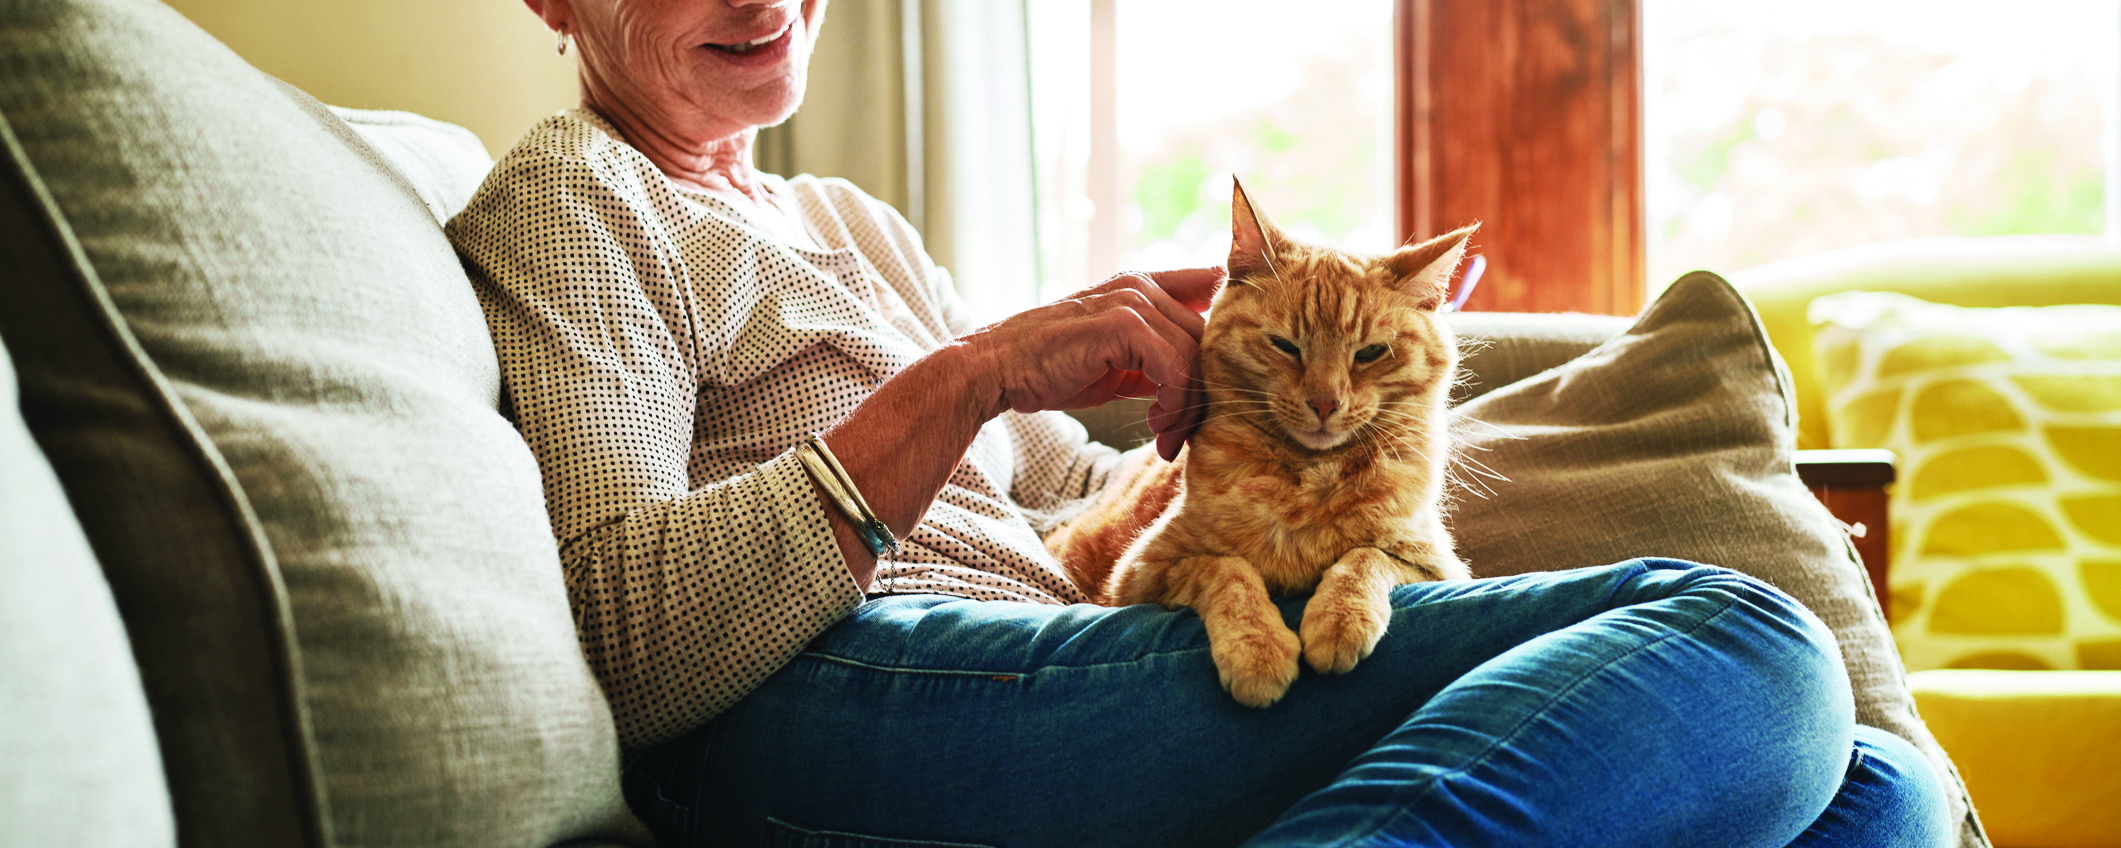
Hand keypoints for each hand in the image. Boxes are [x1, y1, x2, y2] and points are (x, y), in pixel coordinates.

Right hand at [957, 267, 1221, 459]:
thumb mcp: (1119, 361)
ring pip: (1196, 357)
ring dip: (1188, 408)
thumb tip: (1200, 387)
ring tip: (1167, 437)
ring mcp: (1134, 302)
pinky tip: (1156, 426)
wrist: (998, 369)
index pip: (1212, 286)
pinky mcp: (1123, 326)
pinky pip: (1175, 369)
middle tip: (1183, 434)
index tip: (1229, 374)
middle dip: (1205, 391)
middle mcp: (1143, 286)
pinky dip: (1173, 406)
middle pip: (1210, 337)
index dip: (1230, 323)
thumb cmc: (1053, 368)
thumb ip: (1158, 360)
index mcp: (1144, 285)